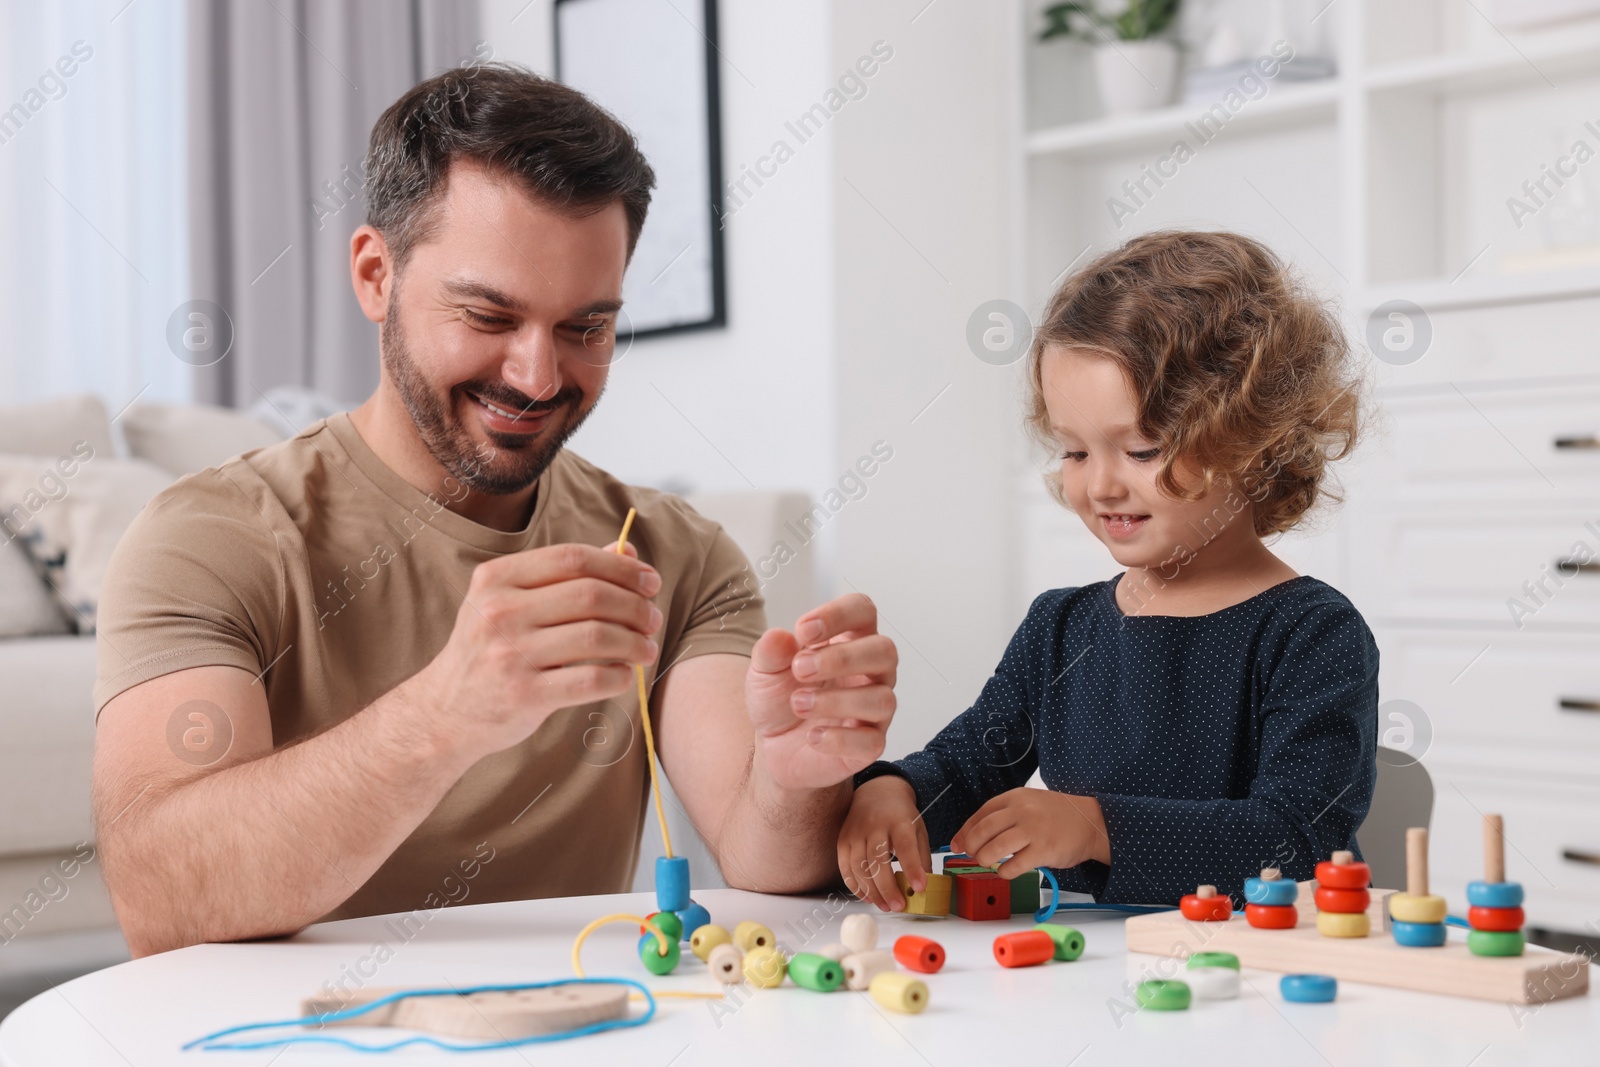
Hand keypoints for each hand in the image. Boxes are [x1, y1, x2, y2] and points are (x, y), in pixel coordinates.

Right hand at [411, 542, 663, 762]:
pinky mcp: (524, 695)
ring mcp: (510, 654)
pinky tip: (624, 675)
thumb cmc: (490, 650)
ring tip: (647, 648)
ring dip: (635, 641)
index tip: (649, 581)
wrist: (445, 711)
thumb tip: (627, 552)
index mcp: (497, 578)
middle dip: (635, 605)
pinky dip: (619, 676)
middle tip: (653, 618)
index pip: (572, 559)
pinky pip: (591, 679)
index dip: (621, 568)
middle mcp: (499, 612)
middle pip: (591, 595)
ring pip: (597, 636)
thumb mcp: (512, 602)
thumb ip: (565, 576)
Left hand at [744, 592, 897, 790]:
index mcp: (850, 640)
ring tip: (798, 703)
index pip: (862, 610)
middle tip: (800, 669)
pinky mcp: (869, 745)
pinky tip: (812, 736)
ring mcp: (874, 709)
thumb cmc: (780, 698)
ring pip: (881, 699)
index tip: (803, 631)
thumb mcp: (765, 672)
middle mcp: (871, 671)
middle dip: (842, 658)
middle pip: (884, 651)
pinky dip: (839, 739)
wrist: (773, 745)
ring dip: (835, 701)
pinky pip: (871, 742)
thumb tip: (778, 637)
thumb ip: (770, 653)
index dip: (838, 614)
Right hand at [837, 775, 929, 911]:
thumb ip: (922, 856)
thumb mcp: (918, 829)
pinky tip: (868, 897)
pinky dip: (856, 886)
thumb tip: (922, 886)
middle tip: (899, 906)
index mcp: (898, 821)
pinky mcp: (843, 840)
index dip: (912, 869)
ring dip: (872, 892)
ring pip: (859, 868)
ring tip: (885, 906)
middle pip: (878, 861)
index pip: (905, 847)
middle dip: (888, 888)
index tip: (920, 887)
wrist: (877, 792)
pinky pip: (846, 868)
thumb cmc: (900, 814)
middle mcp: (874, 826)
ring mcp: (855, 833)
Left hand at [950, 787, 1110, 877]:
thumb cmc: (1057, 816)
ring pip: (995, 847)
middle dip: (971, 846)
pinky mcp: (1044, 849)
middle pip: (983, 830)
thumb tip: (974, 835)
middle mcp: (1022, 811)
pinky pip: (1015, 865)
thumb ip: (1005, 815)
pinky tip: (1006, 871)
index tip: (957, 844)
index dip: (965, 831)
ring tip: (986, 863)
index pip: (981, 814)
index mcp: (1015, 797)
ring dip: (985, 859)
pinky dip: (1005, 871)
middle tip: (971, 855)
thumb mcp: (1029, 803)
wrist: (1091, 821)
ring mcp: (1033, 830)